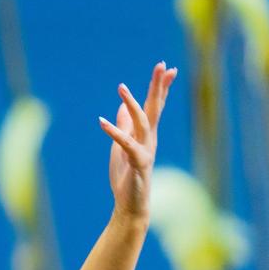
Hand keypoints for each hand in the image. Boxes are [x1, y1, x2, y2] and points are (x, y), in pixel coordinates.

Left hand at [99, 61, 177, 219]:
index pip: (156, 106)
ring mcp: (146, 150)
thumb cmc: (127, 177)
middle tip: (162, 65)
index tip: (168, 67)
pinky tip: (101, 121)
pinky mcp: (138, 162)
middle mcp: (150, 139)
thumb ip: (123, 126)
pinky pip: (125, 144)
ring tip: (121, 87)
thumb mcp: (121, 146)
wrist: (131, 204)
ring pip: (142, 122)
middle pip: (155, 108)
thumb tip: (120, 106)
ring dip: (132, 103)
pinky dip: (113, 132)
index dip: (161, 87)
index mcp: (147, 134)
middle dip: (158, 86)